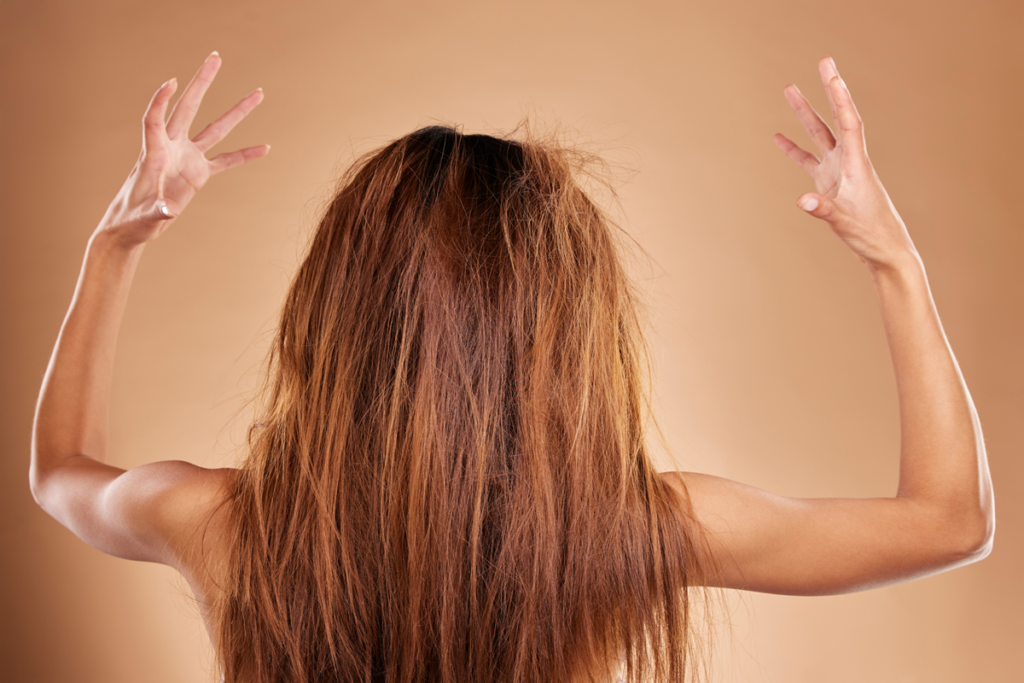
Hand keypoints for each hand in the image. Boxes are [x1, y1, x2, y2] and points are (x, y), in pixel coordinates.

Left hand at [95, 52, 268, 247]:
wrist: (133, 227)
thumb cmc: (132, 219)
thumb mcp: (145, 215)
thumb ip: (159, 210)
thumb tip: (170, 210)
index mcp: (153, 153)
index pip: (154, 118)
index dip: (161, 100)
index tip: (172, 81)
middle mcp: (172, 148)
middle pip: (188, 108)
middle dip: (201, 83)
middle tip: (216, 58)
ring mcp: (187, 159)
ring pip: (214, 129)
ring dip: (236, 112)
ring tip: (257, 94)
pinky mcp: (198, 174)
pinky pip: (225, 161)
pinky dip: (244, 155)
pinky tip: (264, 148)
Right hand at [774, 57, 915, 270]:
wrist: (885, 251)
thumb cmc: (872, 235)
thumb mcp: (845, 223)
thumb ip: (823, 209)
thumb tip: (802, 199)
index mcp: (857, 165)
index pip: (848, 122)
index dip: (840, 96)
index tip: (831, 73)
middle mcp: (849, 163)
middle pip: (834, 119)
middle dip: (826, 92)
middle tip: (822, 62)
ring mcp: (839, 173)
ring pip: (819, 136)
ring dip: (805, 114)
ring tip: (789, 91)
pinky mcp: (831, 186)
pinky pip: (809, 161)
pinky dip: (794, 149)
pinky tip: (779, 138)